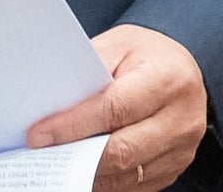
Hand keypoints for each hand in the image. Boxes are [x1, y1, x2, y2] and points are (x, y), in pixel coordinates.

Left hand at [25, 25, 208, 191]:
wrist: (182, 70)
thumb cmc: (145, 54)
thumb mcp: (118, 45)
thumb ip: (90, 73)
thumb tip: (53, 107)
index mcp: (168, 79)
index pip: (115, 109)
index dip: (74, 125)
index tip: (39, 134)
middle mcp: (181, 118)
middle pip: (122, 150)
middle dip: (76, 155)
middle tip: (41, 155)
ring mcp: (181, 149)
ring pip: (126, 174)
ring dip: (87, 173)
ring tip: (55, 164)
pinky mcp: (174, 169)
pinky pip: (134, 185)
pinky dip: (104, 181)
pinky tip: (80, 171)